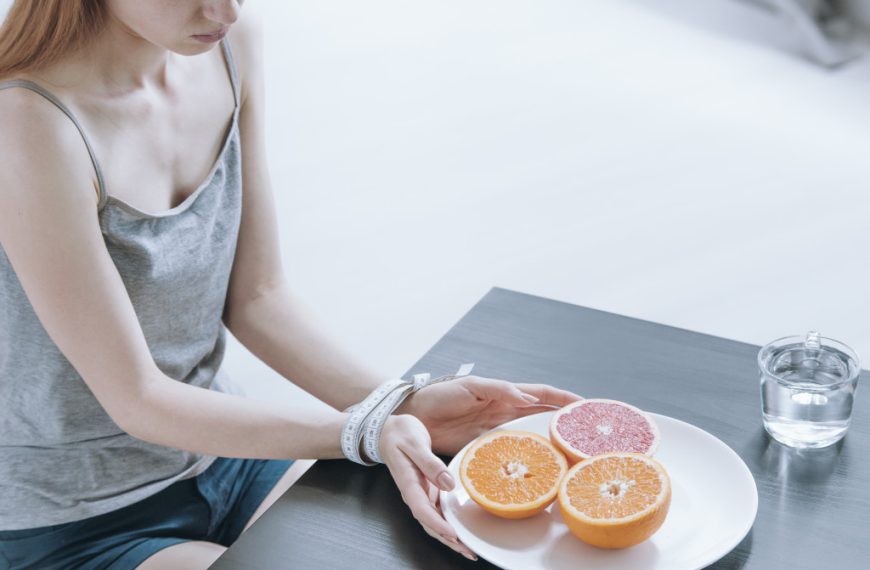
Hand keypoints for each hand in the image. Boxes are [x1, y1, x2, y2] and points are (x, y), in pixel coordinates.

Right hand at [379, 414, 477, 560]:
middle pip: (429, 523)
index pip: (422, 510)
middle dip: (448, 540)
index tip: (453, 535)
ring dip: (449, 536)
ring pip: (433, 521)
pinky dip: (448, 523)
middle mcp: (413, 493)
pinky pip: (436, 511)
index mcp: (408, 483)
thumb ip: (431, 463)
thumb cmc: (399, 434)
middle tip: (468, 550)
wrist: (387, 431)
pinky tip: (460, 529)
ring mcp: (419, 493)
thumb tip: (448, 483)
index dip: (438, 525)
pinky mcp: (425, 490)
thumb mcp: (415, 443)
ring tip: (468, 547)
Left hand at [397, 375, 581, 454]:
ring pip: (534, 434)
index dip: (566, 398)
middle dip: (568, 421)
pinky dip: (530, 458)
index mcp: (506, 393)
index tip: (588, 404)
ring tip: (575, 452)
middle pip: (544, 415)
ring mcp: (499, 431)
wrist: (416, 416)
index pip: (543, 394)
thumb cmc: (441, 395)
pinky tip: (541, 469)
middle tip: (591, 433)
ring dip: (553, 440)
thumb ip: (499, 389)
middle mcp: (507, 411)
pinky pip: (515, 452)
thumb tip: (528, 397)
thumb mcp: (470, 387)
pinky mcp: (488, 448)